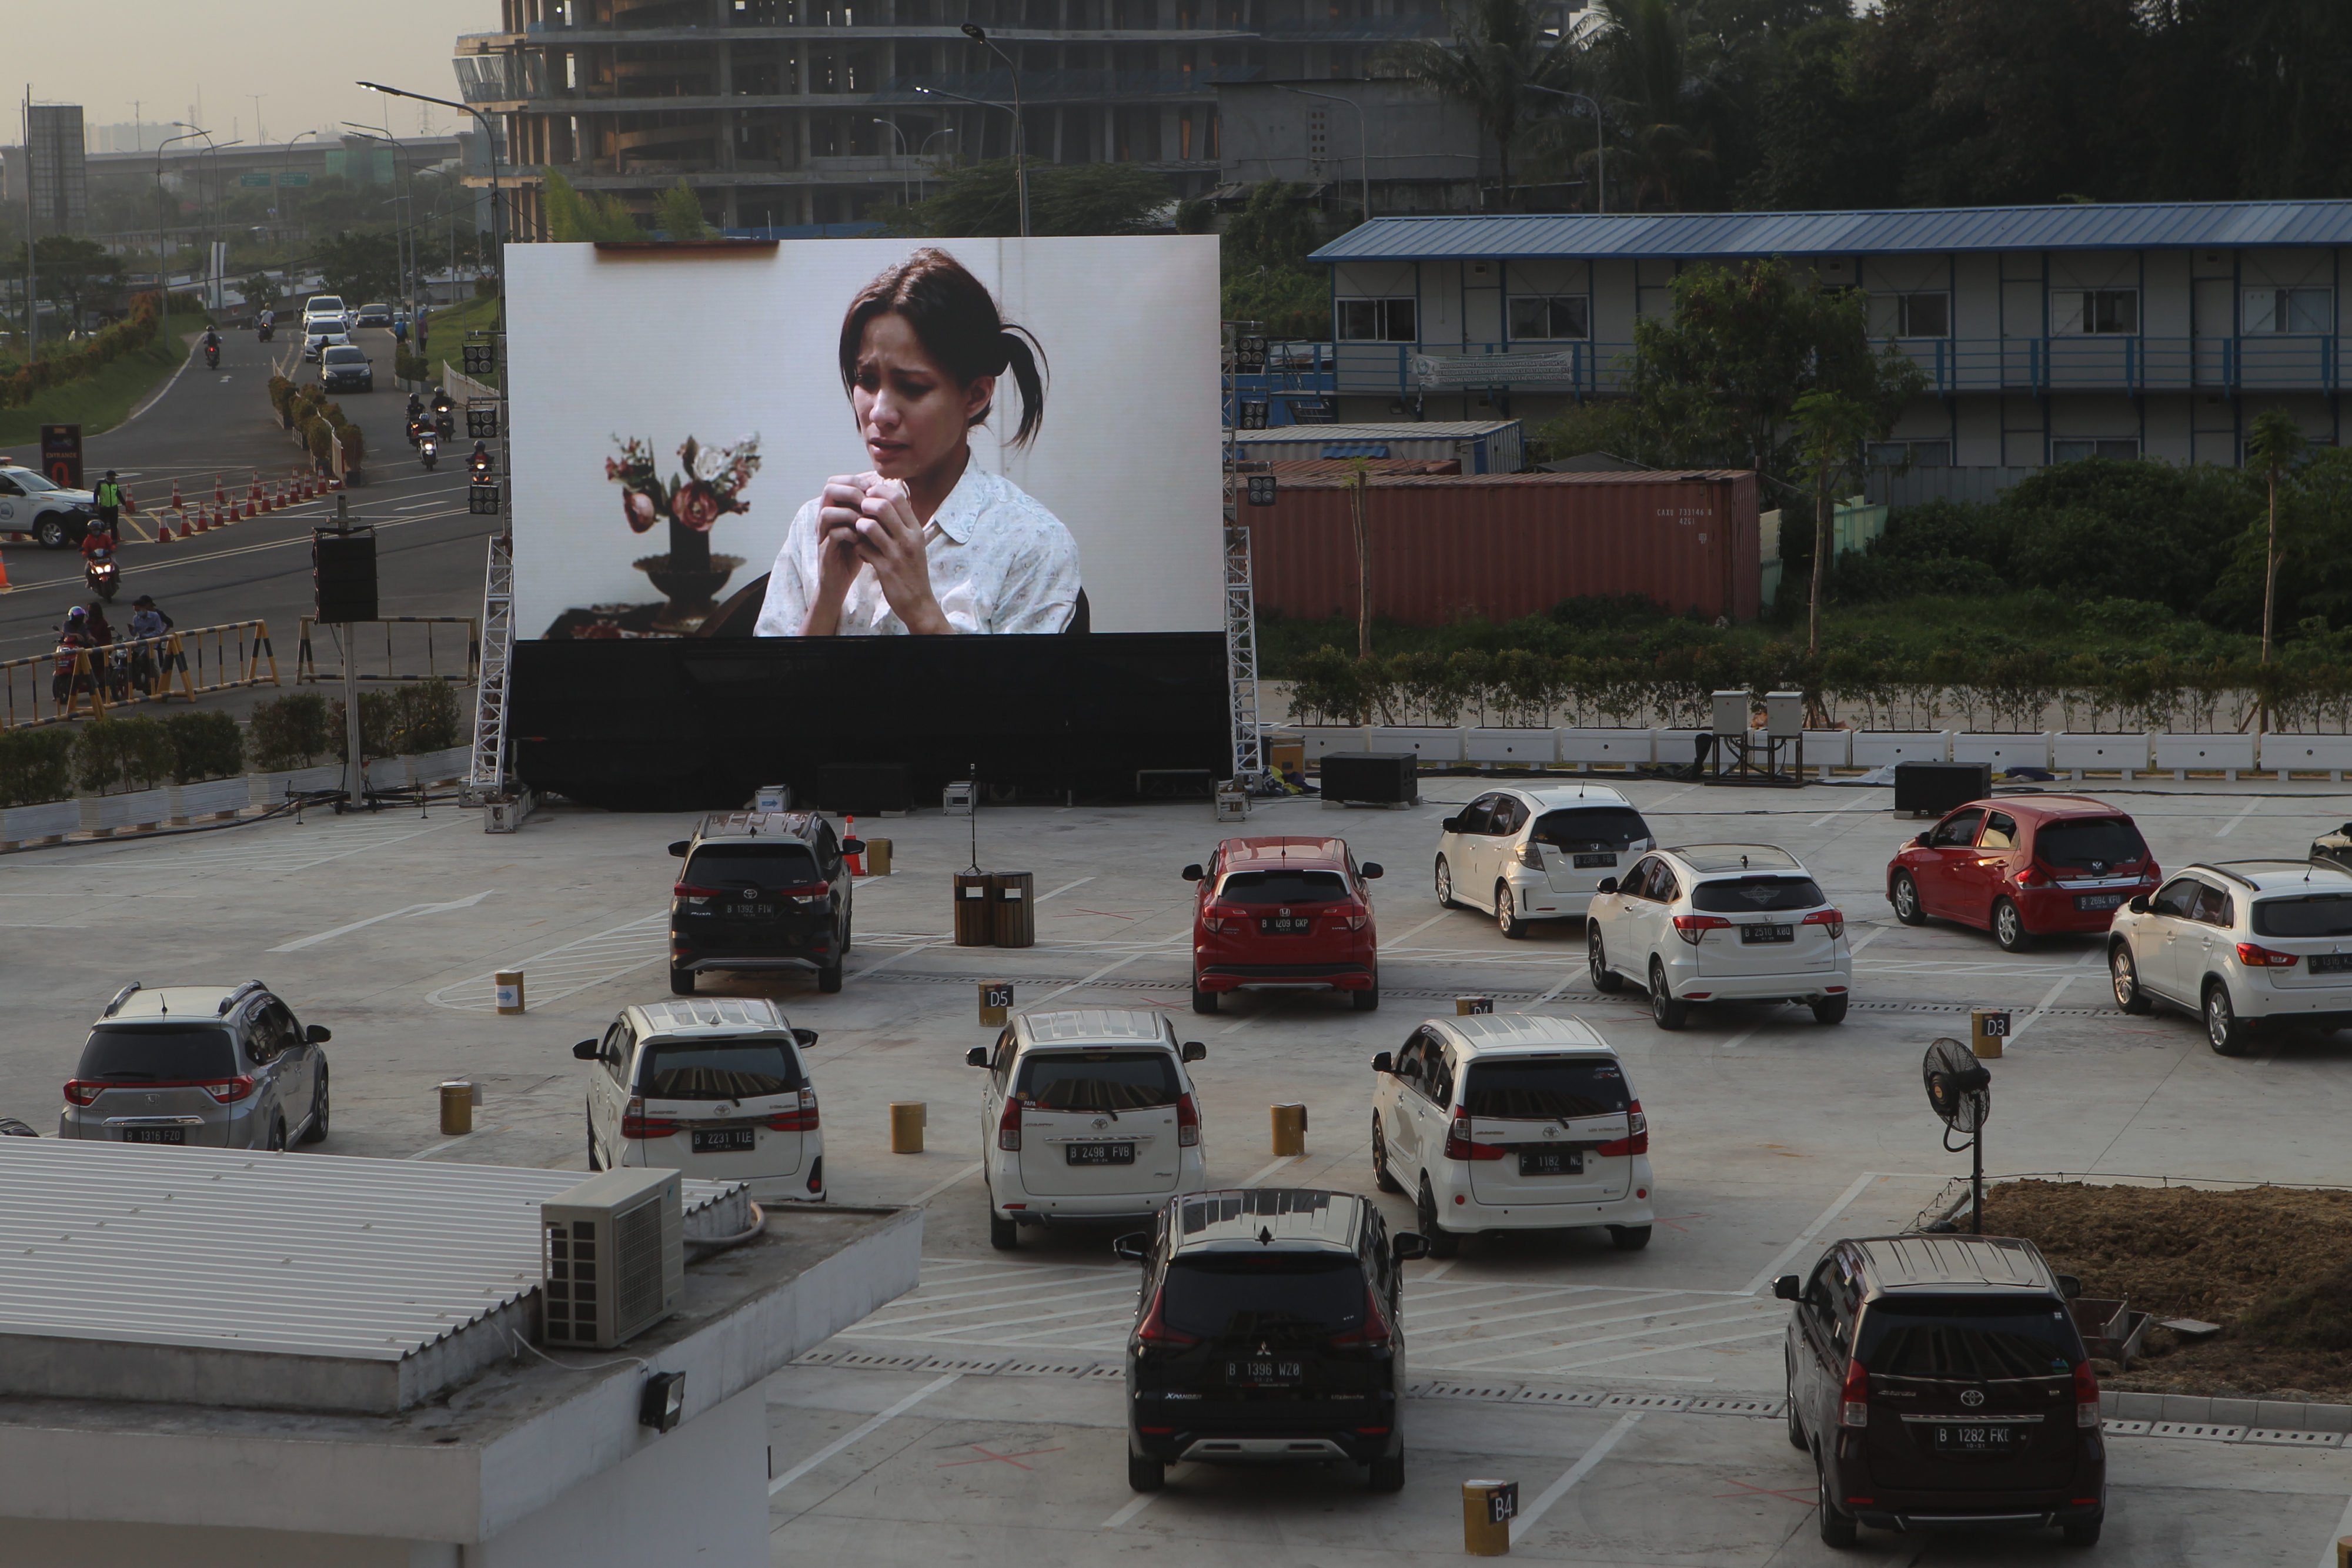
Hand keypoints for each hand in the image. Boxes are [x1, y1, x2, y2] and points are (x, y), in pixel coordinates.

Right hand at [801, 473, 874, 634]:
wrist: (841, 579)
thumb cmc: (855, 550)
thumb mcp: (865, 526)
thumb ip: (870, 509)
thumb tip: (889, 489)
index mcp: (834, 507)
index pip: (837, 481)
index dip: (855, 479)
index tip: (873, 488)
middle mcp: (824, 516)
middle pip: (828, 489)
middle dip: (851, 491)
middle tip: (868, 501)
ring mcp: (822, 533)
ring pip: (827, 512)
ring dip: (850, 514)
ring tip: (867, 521)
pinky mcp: (825, 550)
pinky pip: (833, 534)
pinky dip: (850, 533)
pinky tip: (862, 539)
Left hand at [849, 478, 950, 634]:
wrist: (918, 602)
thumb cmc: (912, 570)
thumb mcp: (914, 543)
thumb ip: (902, 523)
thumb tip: (885, 500)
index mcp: (916, 530)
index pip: (898, 497)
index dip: (879, 491)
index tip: (869, 496)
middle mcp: (909, 539)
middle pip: (883, 506)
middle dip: (865, 505)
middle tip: (859, 512)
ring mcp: (896, 554)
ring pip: (869, 526)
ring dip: (858, 525)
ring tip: (858, 532)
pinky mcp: (885, 569)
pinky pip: (862, 548)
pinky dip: (857, 546)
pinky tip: (860, 551)